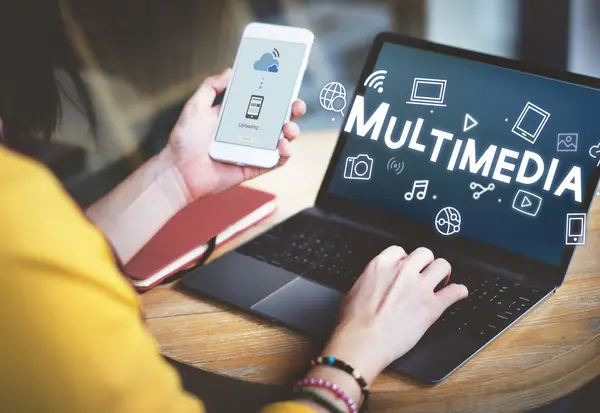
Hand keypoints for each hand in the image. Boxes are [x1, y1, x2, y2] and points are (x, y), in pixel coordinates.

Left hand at [163, 68, 306, 200]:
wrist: (178, 171)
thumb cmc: (184, 141)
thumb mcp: (195, 106)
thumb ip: (211, 87)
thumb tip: (230, 71)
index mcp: (237, 115)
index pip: (263, 101)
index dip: (277, 93)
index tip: (287, 83)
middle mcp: (248, 132)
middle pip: (278, 118)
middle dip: (292, 111)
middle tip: (297, 105)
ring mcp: (253, 150)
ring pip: (281, 139)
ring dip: (291, 132)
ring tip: (288, 128)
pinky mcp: (255, 167)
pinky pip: (276, 161)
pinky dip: (284, 154)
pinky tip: (283, 146)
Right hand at [321, 246, 468, 383]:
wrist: (363, 341)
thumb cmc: (353, 322)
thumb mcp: (354, 291)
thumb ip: (370, 281)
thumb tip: (373, 285)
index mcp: (381, 265)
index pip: (400, 251)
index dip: (405, 259)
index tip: (406, 267)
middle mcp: (403, 271)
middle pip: (424, 253)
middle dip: (425, 263)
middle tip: (425, 273)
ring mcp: (419, 287)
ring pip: (442, 266)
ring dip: (443, 273)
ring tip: (442, 280)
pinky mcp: (432, 306)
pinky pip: (454, 292)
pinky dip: (459, 292)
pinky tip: (459, 293)